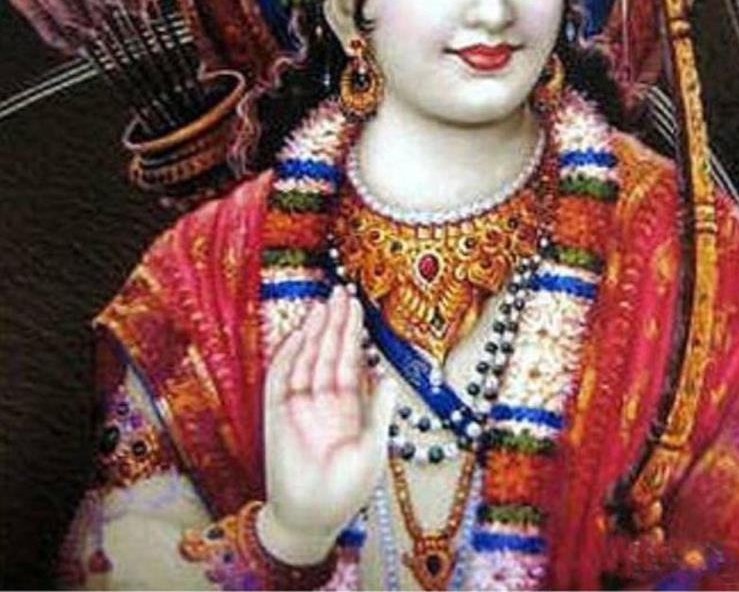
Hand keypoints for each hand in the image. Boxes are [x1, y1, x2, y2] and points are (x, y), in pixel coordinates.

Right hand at [259, 286, 395, 564]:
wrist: (310, 519)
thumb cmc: (345, 491)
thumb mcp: (373, 450)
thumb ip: (378, 412)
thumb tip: (387, 377)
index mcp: (347, 407)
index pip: (349, 362)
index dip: (352, 334)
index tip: (356, 307)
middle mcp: (323, 400)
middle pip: (329, 353)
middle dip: (335, 324)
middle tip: (341, 292)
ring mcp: (300, 405)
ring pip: (308, 358)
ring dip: (316, 332)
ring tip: (325, 304)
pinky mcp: (278, 412)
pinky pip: (283, 376)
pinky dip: (290, 354)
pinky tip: (301, 332)